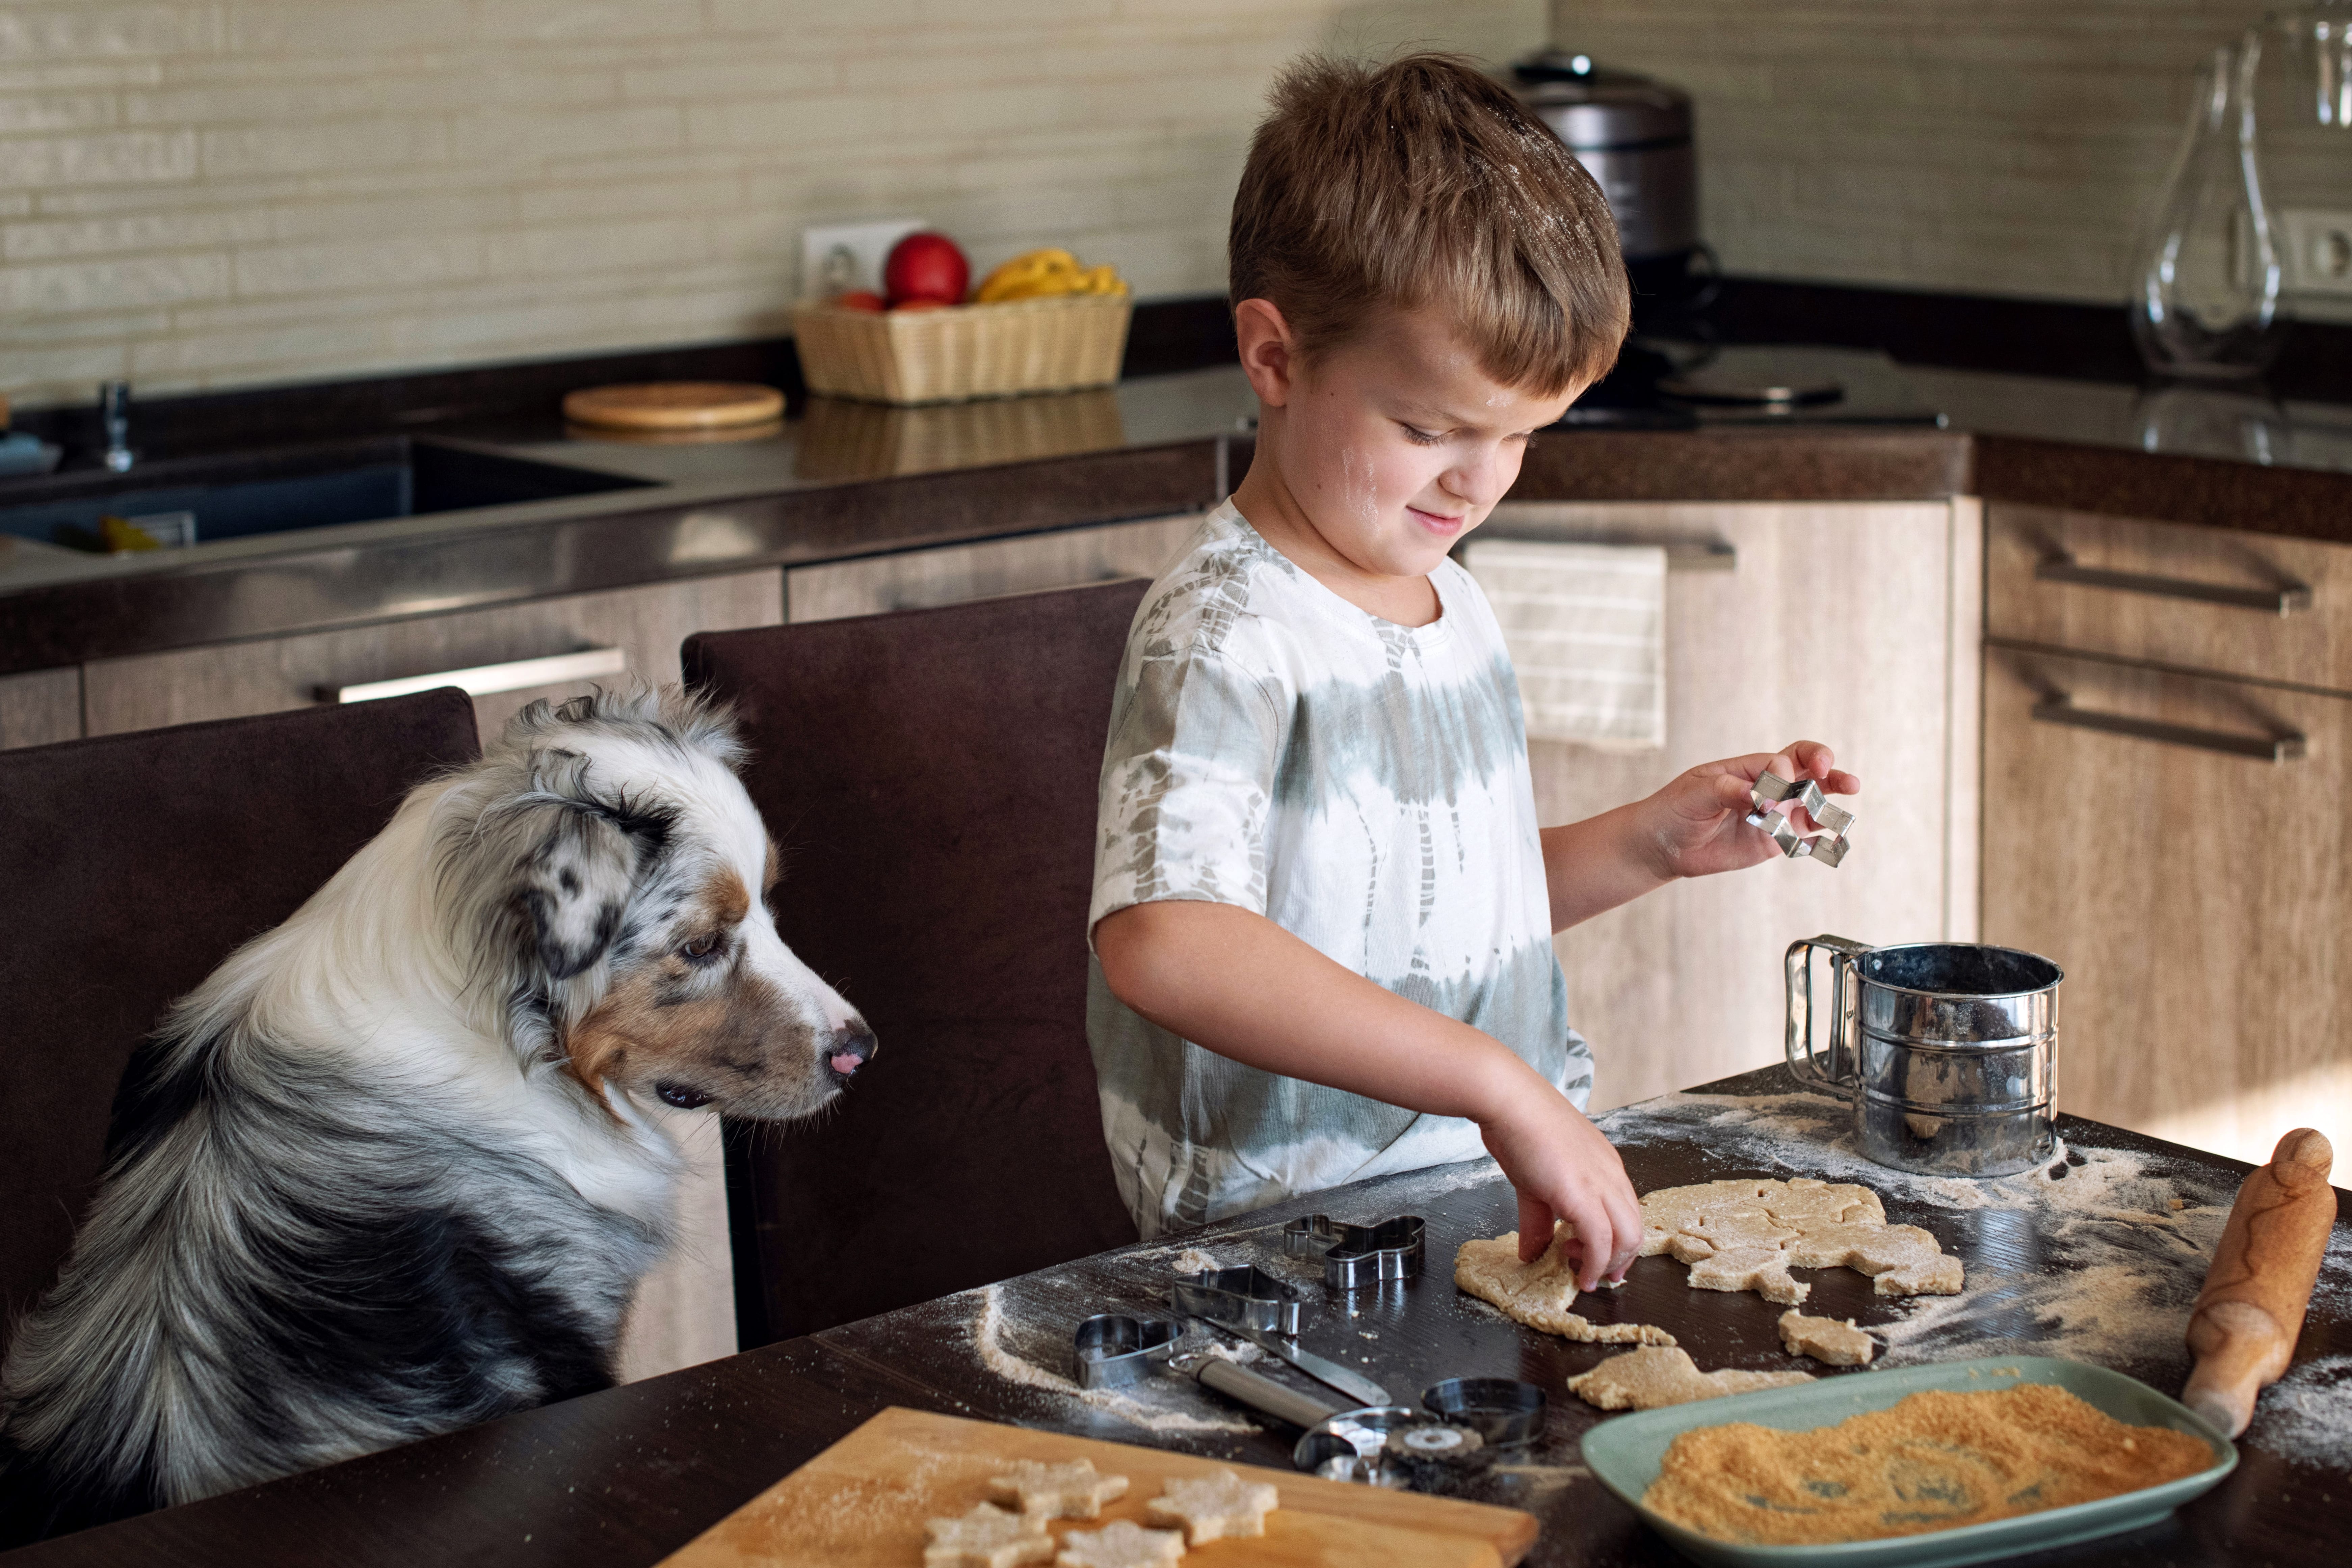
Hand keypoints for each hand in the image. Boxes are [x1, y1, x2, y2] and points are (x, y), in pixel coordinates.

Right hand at [1475, 1073, 1641, 1289]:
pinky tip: (1581, 1272)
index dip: (1619, 1243)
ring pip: (1628, 1238)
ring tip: (1585, 1273)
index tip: (1603, 1261)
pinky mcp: (1584, 1195)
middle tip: (1600, 1276)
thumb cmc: (1520, 1128)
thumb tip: (1531, 1253)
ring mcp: (1602, 1184)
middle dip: (1621, 1261)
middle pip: (1636, 1230)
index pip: (1628, 1213)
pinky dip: (1596, 1264)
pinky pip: (1602, 1241)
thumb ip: (1539, 1221)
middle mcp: (1612, 1176)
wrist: (1509, 1101)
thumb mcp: (1534, 1182)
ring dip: (1610, 1265)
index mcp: (1606, 1167)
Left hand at [1634, 739, 1859, 881]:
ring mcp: (1773, 815)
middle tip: (1845, 780)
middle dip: (1828, 769)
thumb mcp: (1695, 793)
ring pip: (1812, 802)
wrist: (1662, 845)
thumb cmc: (1674, 809)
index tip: (1765, 798)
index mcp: (1749, 769)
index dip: (1782, 776)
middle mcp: (1767, 788)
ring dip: (1832, 800)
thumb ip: (1727, 790)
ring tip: (1848, 801)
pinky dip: (1822, 837)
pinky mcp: (1773, 841)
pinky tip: (1837, 838)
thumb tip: (1759, 795)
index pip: (1781, 762)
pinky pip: (1804, 837)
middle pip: (1806, 770)